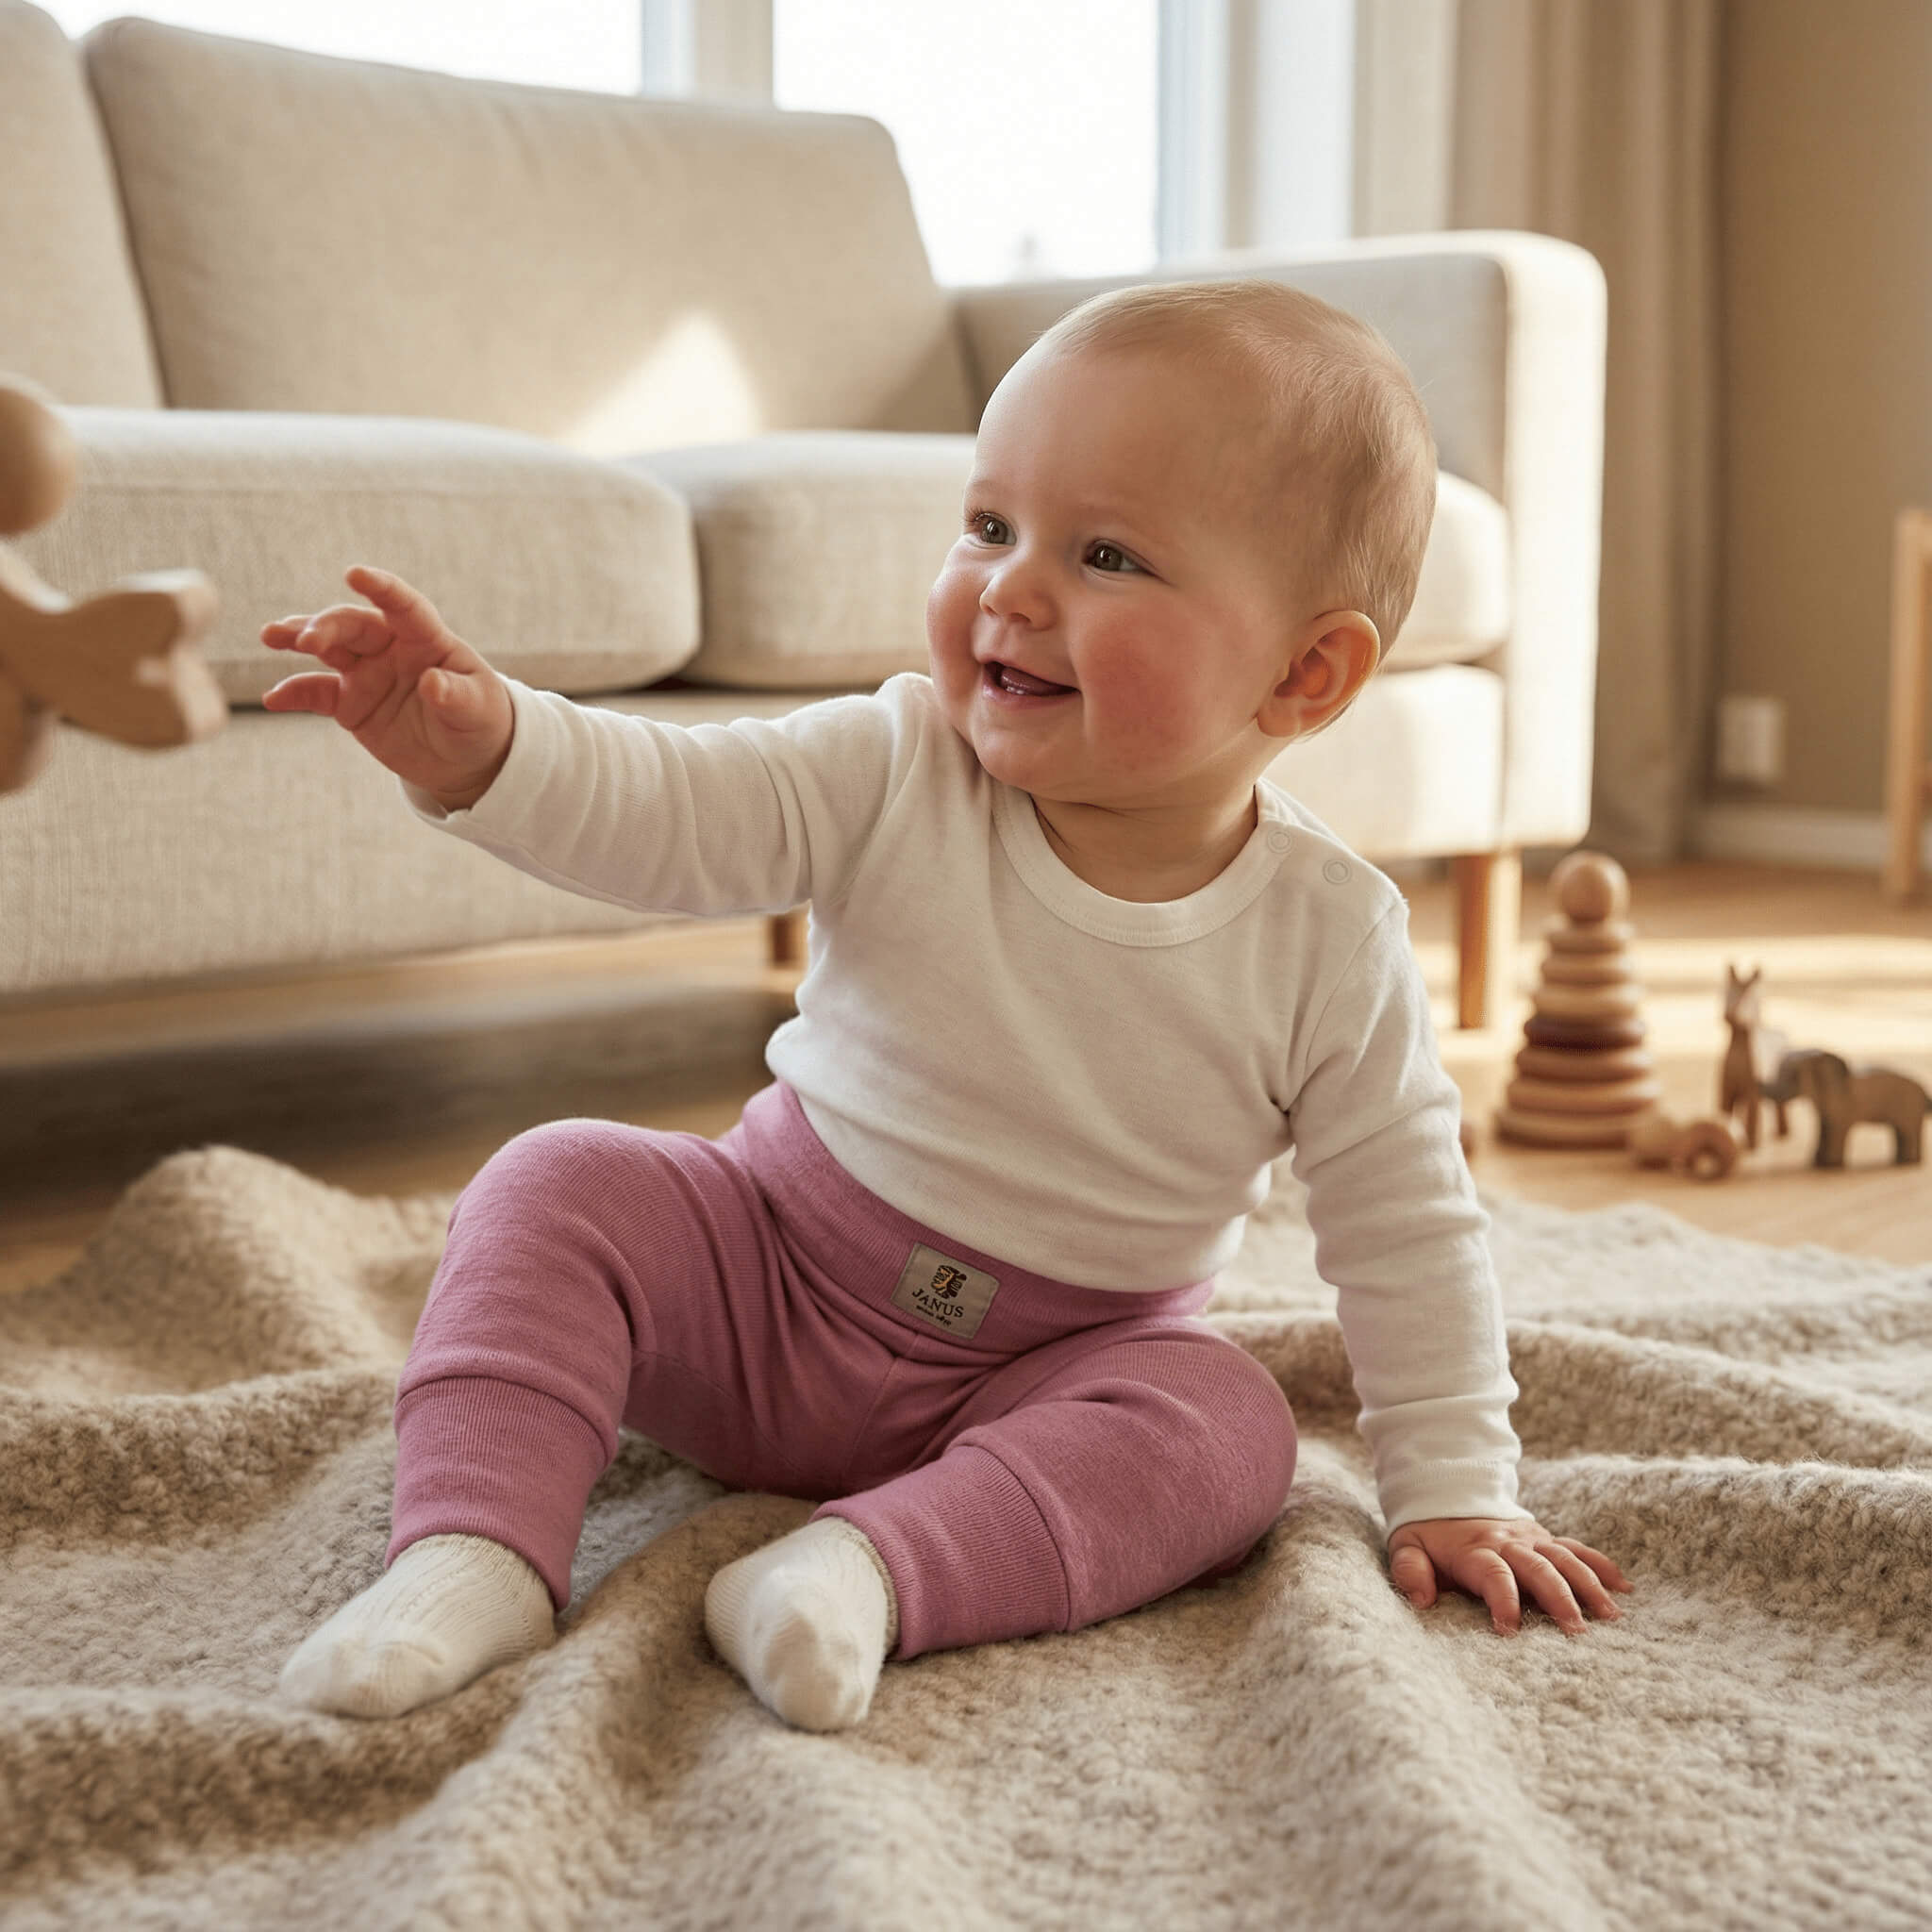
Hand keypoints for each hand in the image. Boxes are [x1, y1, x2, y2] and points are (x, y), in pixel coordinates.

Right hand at [260, 565, 512, 810]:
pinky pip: (316, 693)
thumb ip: (455, 695)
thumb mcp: (476, 710)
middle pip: (354, 625)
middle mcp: (391, 648)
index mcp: (427, 639)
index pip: (404, 606)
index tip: (355, 574)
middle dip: (327, 626)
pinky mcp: (349, 702)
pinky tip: (273, 699)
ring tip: (271, 636)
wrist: (464, 758)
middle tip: (306, 640)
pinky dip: (294, 693)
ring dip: (299, 638)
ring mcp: (367, 672)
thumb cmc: (479, 720)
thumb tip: (432, 683)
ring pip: (328, 647)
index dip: (382, 588)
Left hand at [1388, 1516, 1630, 1635]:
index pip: (1493, 1575)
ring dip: (1589, 1585)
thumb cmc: (1428, 1533)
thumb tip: (1421, 1599)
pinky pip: (1577, 1549)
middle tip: (1577, 1631)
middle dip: (1559, 1599)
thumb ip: (1410, 1572)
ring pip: (1565, 1559)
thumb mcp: (1407, 1547)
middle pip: (1539, 1569)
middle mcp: (1508, 1543)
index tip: (1509, 1631)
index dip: (1502, 1600)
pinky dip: (1601, 1565)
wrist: (1446, 1493)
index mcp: (1474, 1550)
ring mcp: (1531, 1539)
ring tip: (1611, 1616)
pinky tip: (1624, 1587)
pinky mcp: (1545, 1539)